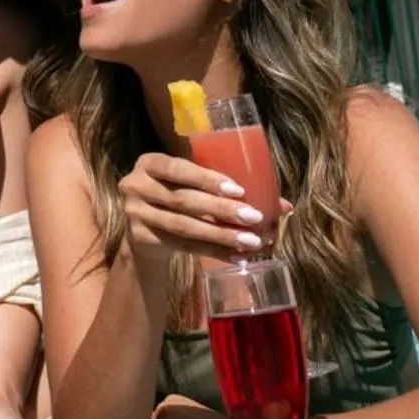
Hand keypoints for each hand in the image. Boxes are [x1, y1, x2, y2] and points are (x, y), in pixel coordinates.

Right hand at [117, 152, 285, 264]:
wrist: (144, 233)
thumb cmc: (178, 198)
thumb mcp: (191, 185)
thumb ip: (225, 188)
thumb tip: (283, 205)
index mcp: (149, 162)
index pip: (178, 168)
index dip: (207, 179)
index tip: (239, 190)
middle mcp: (136, 185)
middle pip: (184, 200)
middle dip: (222, 210)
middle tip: (254, 218)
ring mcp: (135, 214)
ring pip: (184, 226)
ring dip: (221, 235)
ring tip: (250, 241)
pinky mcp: (140, 239)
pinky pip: (183, 246)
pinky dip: (212, 251)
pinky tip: (236, 256)